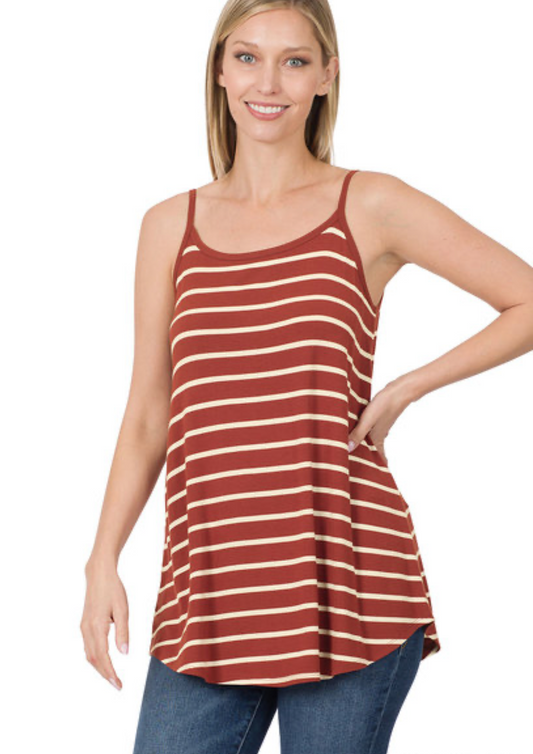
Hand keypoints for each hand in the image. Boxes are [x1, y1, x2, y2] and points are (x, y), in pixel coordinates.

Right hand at [80, 560, 128, 690]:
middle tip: (117, 685)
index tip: (118, 684)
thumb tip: (125, 653)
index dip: (110, 672)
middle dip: (105, 674)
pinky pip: (88, 646)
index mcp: (97, 627)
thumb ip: (123, 631)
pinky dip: (96, 658)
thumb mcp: (122, 609)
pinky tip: (104, 661)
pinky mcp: (84, 624)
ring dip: (99, 667)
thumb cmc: (113, 589)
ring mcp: (84, 627)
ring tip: (112, 677)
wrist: (99, 574)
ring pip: (89, 654)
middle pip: (94, 659)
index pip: (102, 656)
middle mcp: (87, 629)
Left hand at [348, 378, 412, 461]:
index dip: (375, 468)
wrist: (399, 391)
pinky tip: (357, 431)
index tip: (370, 477)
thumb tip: (347, 449)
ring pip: (371, 441)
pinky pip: (369, 431)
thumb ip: (357, 434)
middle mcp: (379, 435)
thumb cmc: (384, 405)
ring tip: (353, 451)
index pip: (378, 459)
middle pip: (373, 451)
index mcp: (377, 439)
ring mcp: (379, 427)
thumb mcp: (367, 420)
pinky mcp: (378, 419)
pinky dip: (364, 435)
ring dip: (364, 447)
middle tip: (356, 466)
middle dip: (366, 459)